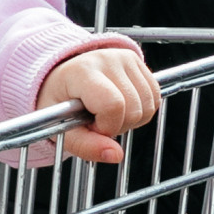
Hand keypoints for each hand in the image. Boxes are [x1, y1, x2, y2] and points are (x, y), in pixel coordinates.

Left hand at [41, 43, 160, 162]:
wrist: (60, 76)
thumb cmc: (58, 101)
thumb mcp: (60, 128)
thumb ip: (86, 146)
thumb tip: (116, 155)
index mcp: (82, 72)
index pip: (113, 105)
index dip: (107, 125)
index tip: (92, 125)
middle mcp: (106, 59)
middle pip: (134, 108)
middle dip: (119, 125)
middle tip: (98, 120)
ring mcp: (124, 57)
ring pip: (149, 105)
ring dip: (132, 119)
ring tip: (108, 113)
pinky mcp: (136, 60)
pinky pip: (155, 97)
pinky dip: (142, 110)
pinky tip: (122, 107)